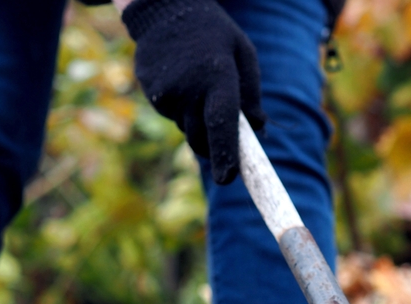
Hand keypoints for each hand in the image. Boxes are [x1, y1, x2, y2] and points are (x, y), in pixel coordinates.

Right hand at [121, 0, 265, 184]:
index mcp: (217, 77)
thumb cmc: (215, 34)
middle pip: (202, 139)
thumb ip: (252, 93)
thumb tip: (258, 130)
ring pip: (187, 130)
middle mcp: (189, 89)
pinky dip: (181, 110)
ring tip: (199, 86)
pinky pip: (172, 116)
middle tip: (221, 130)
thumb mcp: (243, 53)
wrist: (165, 8)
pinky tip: (182, 82)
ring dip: (197, 122)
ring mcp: (166, 93)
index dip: (225, 155)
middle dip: (214, 145)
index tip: (227, 178)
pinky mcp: (152, 94)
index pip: (222, 124)